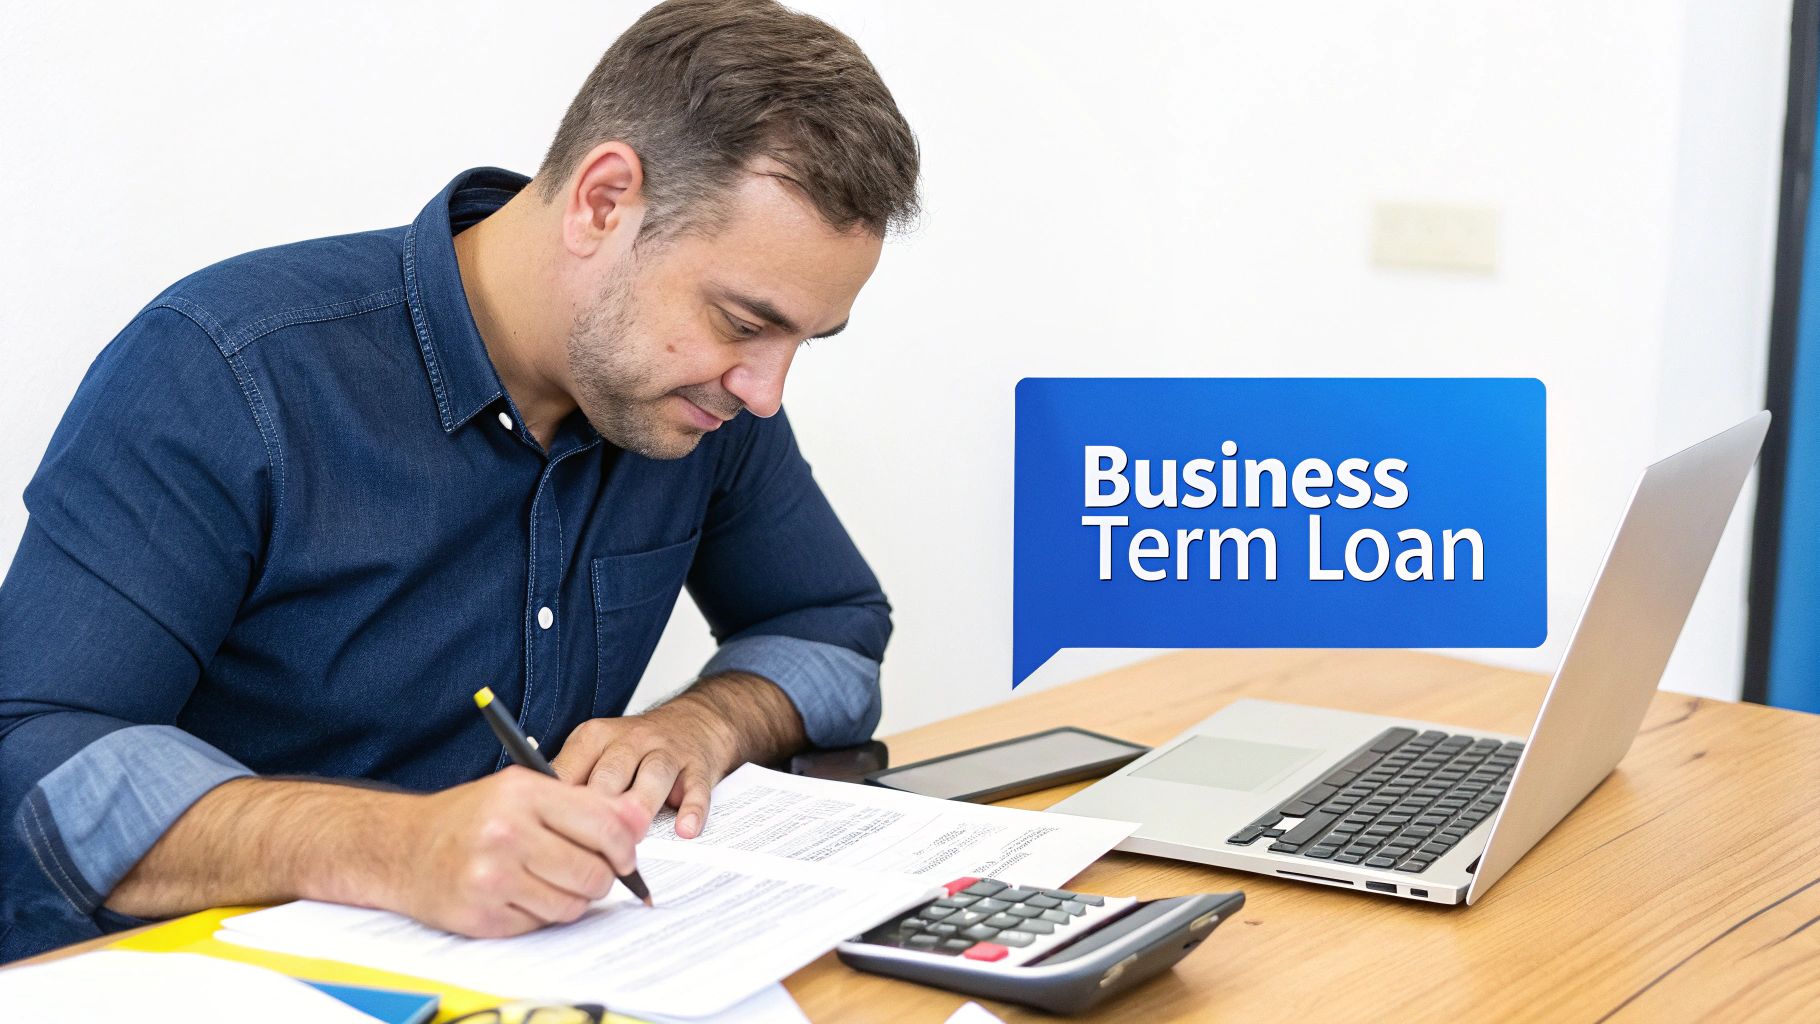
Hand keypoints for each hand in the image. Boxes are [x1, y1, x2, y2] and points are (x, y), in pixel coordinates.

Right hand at [395, 766, 645, 937]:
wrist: (402, 847)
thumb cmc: (469, 817)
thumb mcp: (523, 791)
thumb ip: (583, 804)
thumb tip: (638, 822)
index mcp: (523, 793)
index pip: (605, 825)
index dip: (627, 848)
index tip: (627, 858)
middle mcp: (506, 832)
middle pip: (594, 872)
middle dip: (601, 878)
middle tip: (587, 873)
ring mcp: (492, 877)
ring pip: (572, 905)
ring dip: (571, 899)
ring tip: (549, 881)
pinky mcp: (482, 915)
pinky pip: (541, 924)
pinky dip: (539, 914)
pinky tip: (519, 894)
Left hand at [550, 673, 807, 838]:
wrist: (694, 722)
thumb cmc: (634, 749)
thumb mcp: (595, 752)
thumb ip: (568, 780)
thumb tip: (528, 821)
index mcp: (594, 738)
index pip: (570, 771)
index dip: (559, 809)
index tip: (548, 840)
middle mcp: (630, 740)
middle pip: (609, 775)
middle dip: (598, 814)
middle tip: (586, 852)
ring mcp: (666, 751)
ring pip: (652, 777)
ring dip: (640, 809)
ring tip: (631, 841)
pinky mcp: (698, 766)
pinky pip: (696, 788)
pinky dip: (691, 810)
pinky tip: (684, 830)